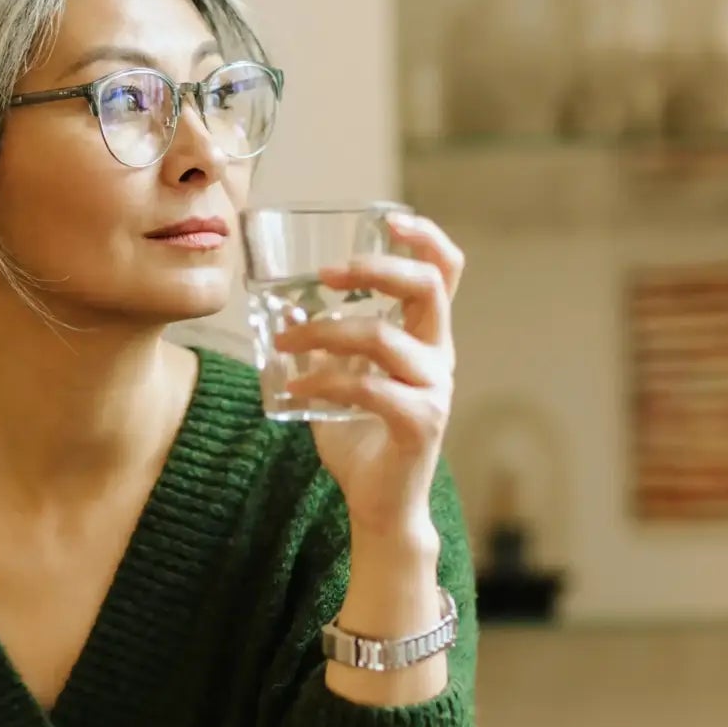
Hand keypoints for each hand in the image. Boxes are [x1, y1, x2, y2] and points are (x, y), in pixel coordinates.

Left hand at [274, 212, 463, 539]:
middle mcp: (438, 357)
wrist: (380, 507)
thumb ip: (323, 348)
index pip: (444, 273)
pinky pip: (367, 387)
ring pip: (382, 336)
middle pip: (426, 288)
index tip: (389, 219)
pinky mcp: (419, 423)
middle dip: (374, 268)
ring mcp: (434, 390)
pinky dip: (321, 381)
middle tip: (325, 272)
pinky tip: (294, 388)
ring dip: (324, 331)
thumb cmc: (363, 442)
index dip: (425, 238)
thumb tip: (286, 310)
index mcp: (427, 339)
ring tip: (283, 342)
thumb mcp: (339, 381)